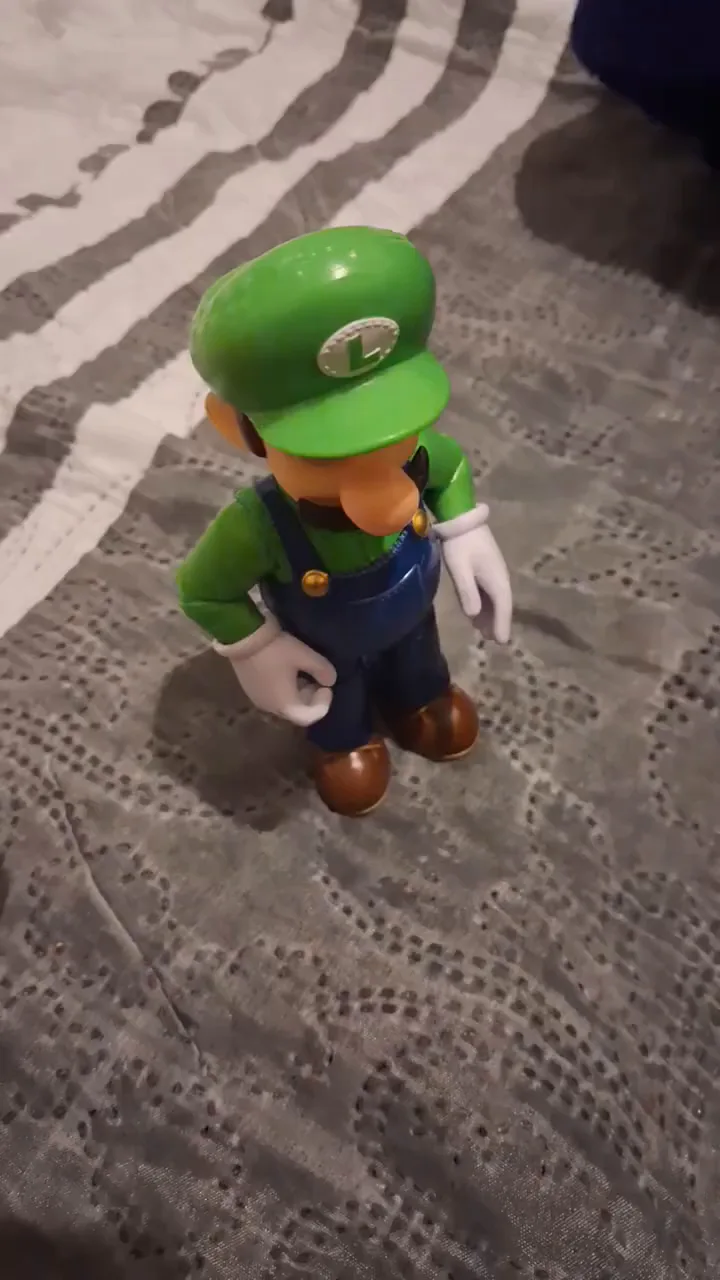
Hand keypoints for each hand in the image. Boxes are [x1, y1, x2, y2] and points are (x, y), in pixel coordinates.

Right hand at [215, 619, 335, 725]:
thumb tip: (330, 680)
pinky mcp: (250, 690)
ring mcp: (258, 700)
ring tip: (302, 674)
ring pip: (284, 704)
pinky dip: (284, 689)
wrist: (242, 637)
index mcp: (285, 705)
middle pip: (296, 712)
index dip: (323, 705)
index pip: (309, 717)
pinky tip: (285, 671)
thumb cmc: (276, 649)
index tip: (326, 687)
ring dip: (297, 693)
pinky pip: (272, 696)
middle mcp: (270, 708)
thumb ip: (322, 670)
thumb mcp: (304, 656)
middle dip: (310, 698)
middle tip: (317, 680)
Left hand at [435, 505, 512, 643]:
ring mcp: (494, 572)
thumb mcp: (460, 570)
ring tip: (482, 631)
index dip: (502, 626)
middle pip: (501, 605)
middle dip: (496, 622)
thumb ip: (468, 592)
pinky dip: (485, 603)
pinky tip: (476, 612)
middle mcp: (500, 578)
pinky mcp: (487, 568)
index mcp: (497, 580)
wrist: (461, 519)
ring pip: (495, 599)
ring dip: (490, 614)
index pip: (503, 608)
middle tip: (490, 640)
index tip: (501, 642)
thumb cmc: (460, 545)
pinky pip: (489, 591)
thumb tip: (475, 615)